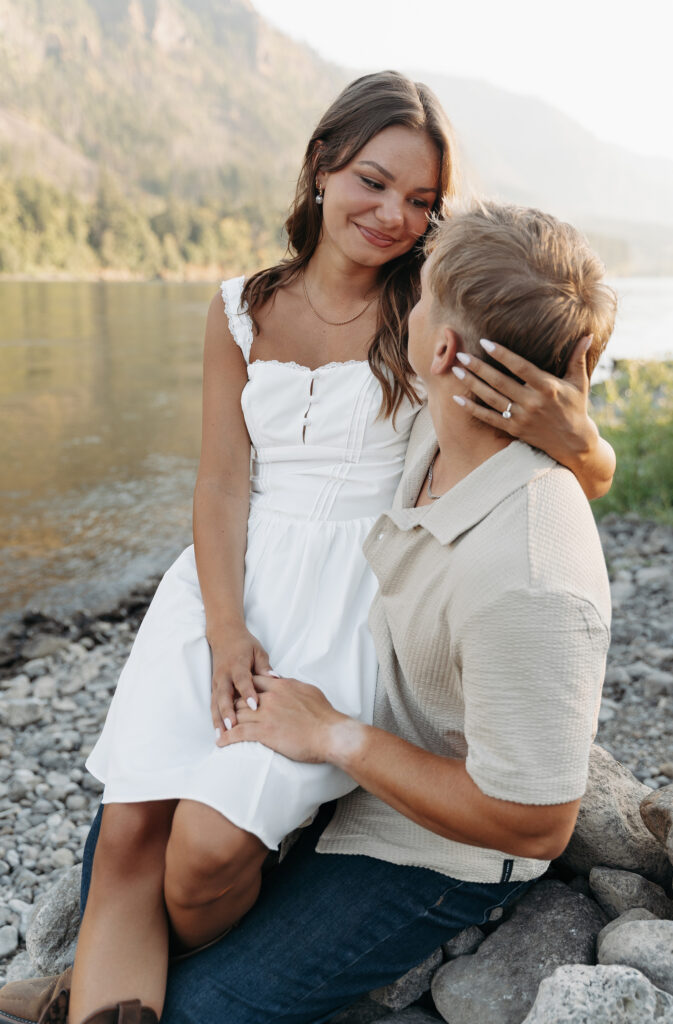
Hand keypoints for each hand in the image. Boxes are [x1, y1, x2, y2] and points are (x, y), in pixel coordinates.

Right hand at [209, 625, 272, 742]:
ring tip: (222, 736)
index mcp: (237, 664)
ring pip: (216, 703)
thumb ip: (264, 667)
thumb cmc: (245, 645)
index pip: (242, 680)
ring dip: (218, 720)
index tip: (254, 705)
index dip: (248, 693)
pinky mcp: (214, 688)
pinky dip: (215, 719)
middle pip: (224, 695)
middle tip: (233, 727)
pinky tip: (219, 733)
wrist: (224, 636)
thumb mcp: (258, 651)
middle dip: (228, 712)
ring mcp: (217, 683)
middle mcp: (225, 675)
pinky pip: (214, 705)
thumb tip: (276, 678)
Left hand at [217, 675, 347, 762]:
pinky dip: (227, 737)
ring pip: (238, 714)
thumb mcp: (309, 691)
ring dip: (226, 721)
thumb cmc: (324, 715)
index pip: (255, 681)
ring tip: (218, 728)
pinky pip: (240, 733)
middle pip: (242, 696)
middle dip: (231, 704)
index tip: (237, 692)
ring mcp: (266, 714)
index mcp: (281, 686)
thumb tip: (287, 684)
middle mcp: (270, 697)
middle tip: (223, 711)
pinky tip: (220, 741)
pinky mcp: (265, 732)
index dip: (244, 686)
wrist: (329, 733)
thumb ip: (293, 686)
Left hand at [452, 335, 597, 465]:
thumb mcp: (579, 382)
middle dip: (478, 368)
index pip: (520, 367)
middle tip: (460, 355)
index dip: (502, 354)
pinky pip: (489, 418)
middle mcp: (532, 402)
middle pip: (500, 382)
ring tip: (455, 370)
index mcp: (547, 387)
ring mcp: (522, 417)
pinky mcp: (514, 429)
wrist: (573, 443)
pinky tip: (457, 399)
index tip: (485, 342)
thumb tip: (589, 334)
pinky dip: (472, 409)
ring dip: (471, 384)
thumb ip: (578, 358)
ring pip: (491, 398)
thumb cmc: (576, 407)